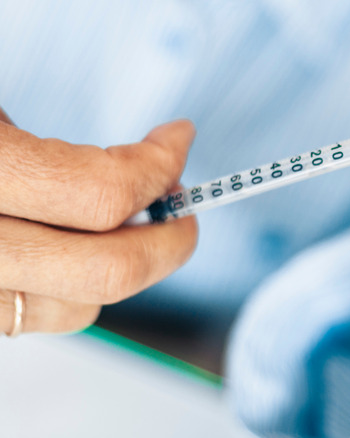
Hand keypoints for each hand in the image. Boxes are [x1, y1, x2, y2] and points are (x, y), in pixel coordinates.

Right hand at [0, 107, 197, 334]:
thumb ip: (52, 147)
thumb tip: (153, 159)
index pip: (101, 194)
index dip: (158, 166)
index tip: (177, 139)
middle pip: (109, 270)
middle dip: (169, 238)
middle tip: (181, 202)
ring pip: (82, 307)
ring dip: (129, 263)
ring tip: (134, 222)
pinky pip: (44, 316)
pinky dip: (82, 283)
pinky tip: (81, 243)